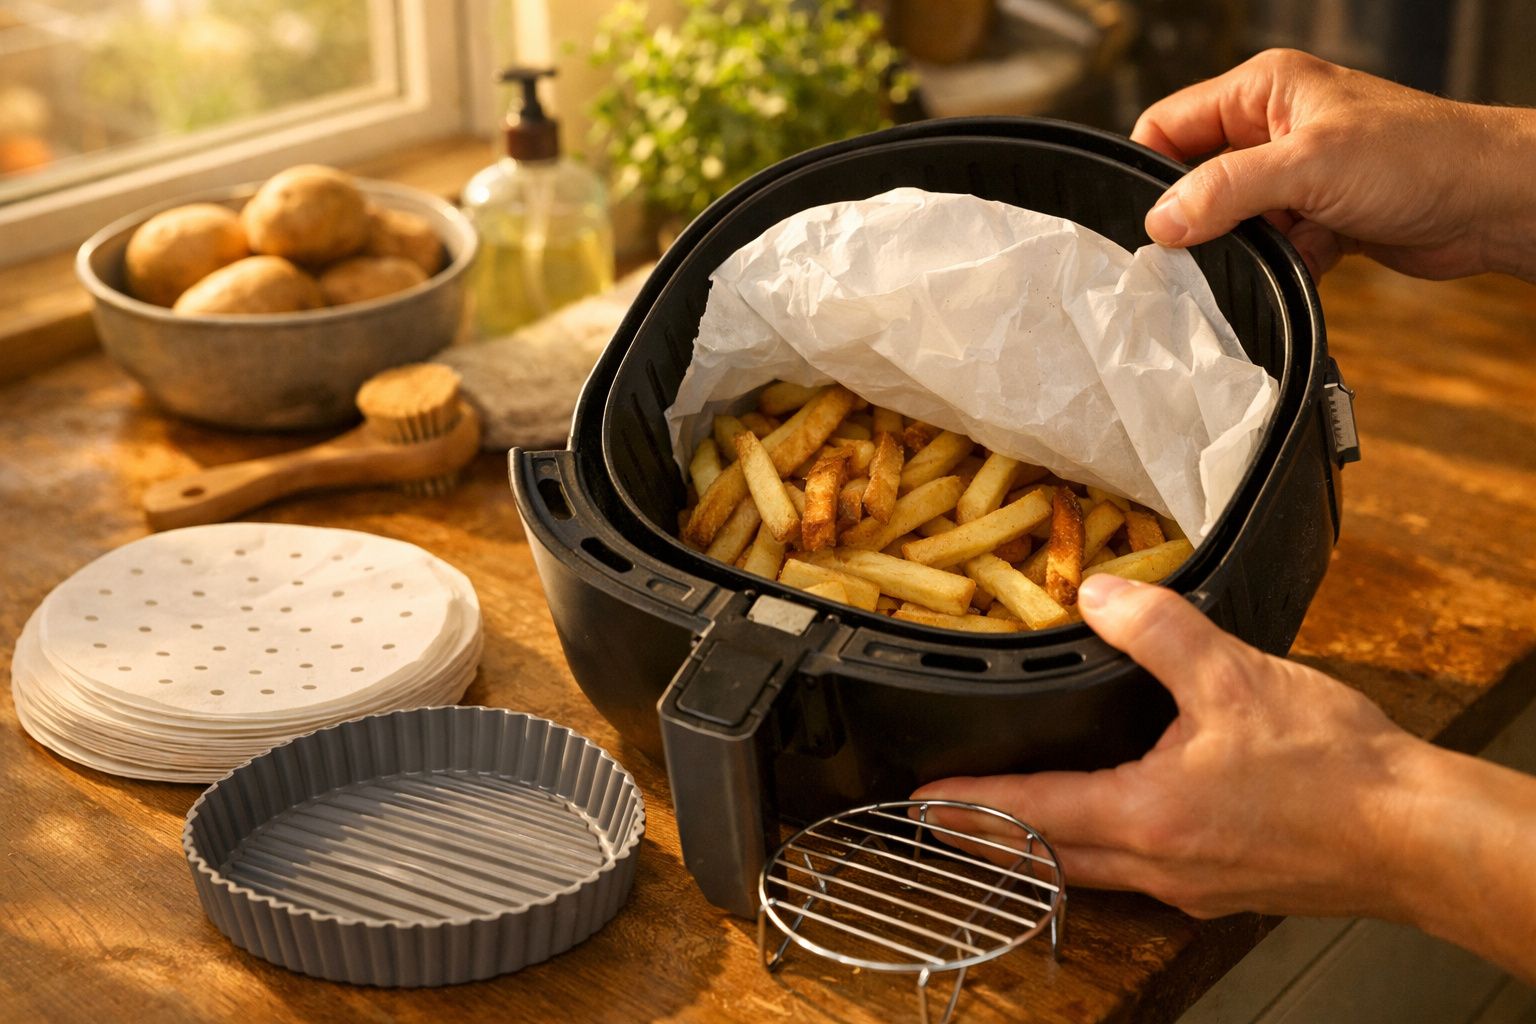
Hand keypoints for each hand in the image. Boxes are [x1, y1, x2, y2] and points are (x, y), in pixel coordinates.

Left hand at [914, 574, 1419, 919]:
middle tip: (940, 819)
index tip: (921, 803)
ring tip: (1005, 824)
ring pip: (1087, 874)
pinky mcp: (1220, 889)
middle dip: (986, 839)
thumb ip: (1157, 629)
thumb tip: (1099, 592)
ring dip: (1038, 852)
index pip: (1029, 814)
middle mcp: (1156, 864)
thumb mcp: (1236, 676)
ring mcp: (1188, 886)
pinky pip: (1134, 876)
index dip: (968, 805)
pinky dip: (1095, 855)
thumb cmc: (1337, 770)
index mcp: (1146, 815)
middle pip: (1044, 858)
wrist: (1416, 835)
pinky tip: (1106, 826)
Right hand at [1131, 49, 1535, 281]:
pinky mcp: (1317, 216)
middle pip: (1199, 179)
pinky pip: (1272, 248)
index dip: (1154, 172)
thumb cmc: (1424, 155)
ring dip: (1252, 245)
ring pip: (1234, 221)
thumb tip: (1162, 220)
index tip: (1152, 219)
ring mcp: (1296, 175)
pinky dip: (1287, 261)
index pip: (1171, 124)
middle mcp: (1275, 127)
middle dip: (1206, 218)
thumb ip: (1225, 190)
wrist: (1492, 204)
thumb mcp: (1308, 165)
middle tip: (1212, 243)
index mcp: (1263, 90)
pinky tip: (1319, 254)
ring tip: (1285, 243)